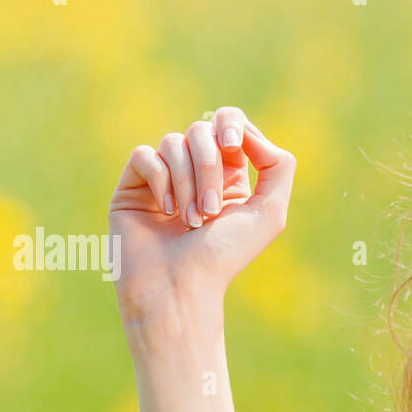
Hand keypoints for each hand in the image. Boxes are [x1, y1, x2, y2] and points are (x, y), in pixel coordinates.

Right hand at [108, 107, 296, 318]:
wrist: (178, 286)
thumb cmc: (224, 256)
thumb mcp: (269, 213)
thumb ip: (278, 167)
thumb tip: (249, 132)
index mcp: (231, 177)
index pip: (229, 125)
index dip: (231, 125)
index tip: (233, 146)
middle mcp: (196, 173)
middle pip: (202, 131)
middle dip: (210, 166)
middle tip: (211, 210)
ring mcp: (163, 177)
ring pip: (173, 142)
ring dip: (187, 182)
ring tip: (191, 222)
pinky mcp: (133, 185)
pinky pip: (145, 156)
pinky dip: (160, 181)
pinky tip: (165, 213)